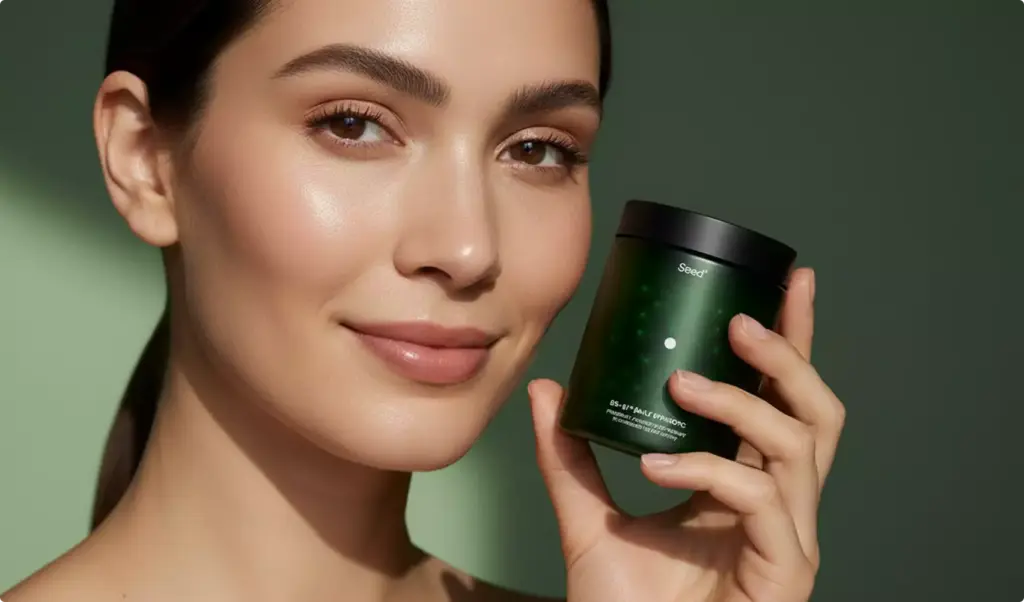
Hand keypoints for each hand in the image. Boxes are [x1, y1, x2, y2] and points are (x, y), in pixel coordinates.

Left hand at [529, 268, 843, 601]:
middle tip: (740, 320)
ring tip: (682, 383)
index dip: (793, 340)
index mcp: (743, 485)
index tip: (790, 280)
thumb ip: (569, 459)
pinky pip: (761, 501)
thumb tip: (544, 391)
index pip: (780, 400)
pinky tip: (657, 465)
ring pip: (799, 446)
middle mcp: (776, 506)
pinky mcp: (786, 571)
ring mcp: (788, 540)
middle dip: (788, 356)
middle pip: (817, 414)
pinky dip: (709, 471)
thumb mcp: (589, 520)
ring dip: (742, 403)